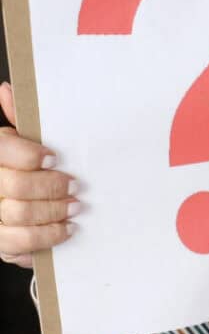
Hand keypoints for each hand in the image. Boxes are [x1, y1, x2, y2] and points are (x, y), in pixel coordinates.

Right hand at [0, 82, 78, 267]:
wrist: (12, 202)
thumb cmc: (21, 167)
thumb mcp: (20, 140)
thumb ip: (20, 119)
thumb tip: (8, 89)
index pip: (3, 150)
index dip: (29, 155)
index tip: (55, 157)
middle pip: (16, 186)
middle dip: (51, 187)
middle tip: (75, 187)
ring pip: (19, 216)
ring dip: (53, 213)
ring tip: (76, 208)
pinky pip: (19, 244)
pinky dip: (47, 238)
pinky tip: (66, 230)